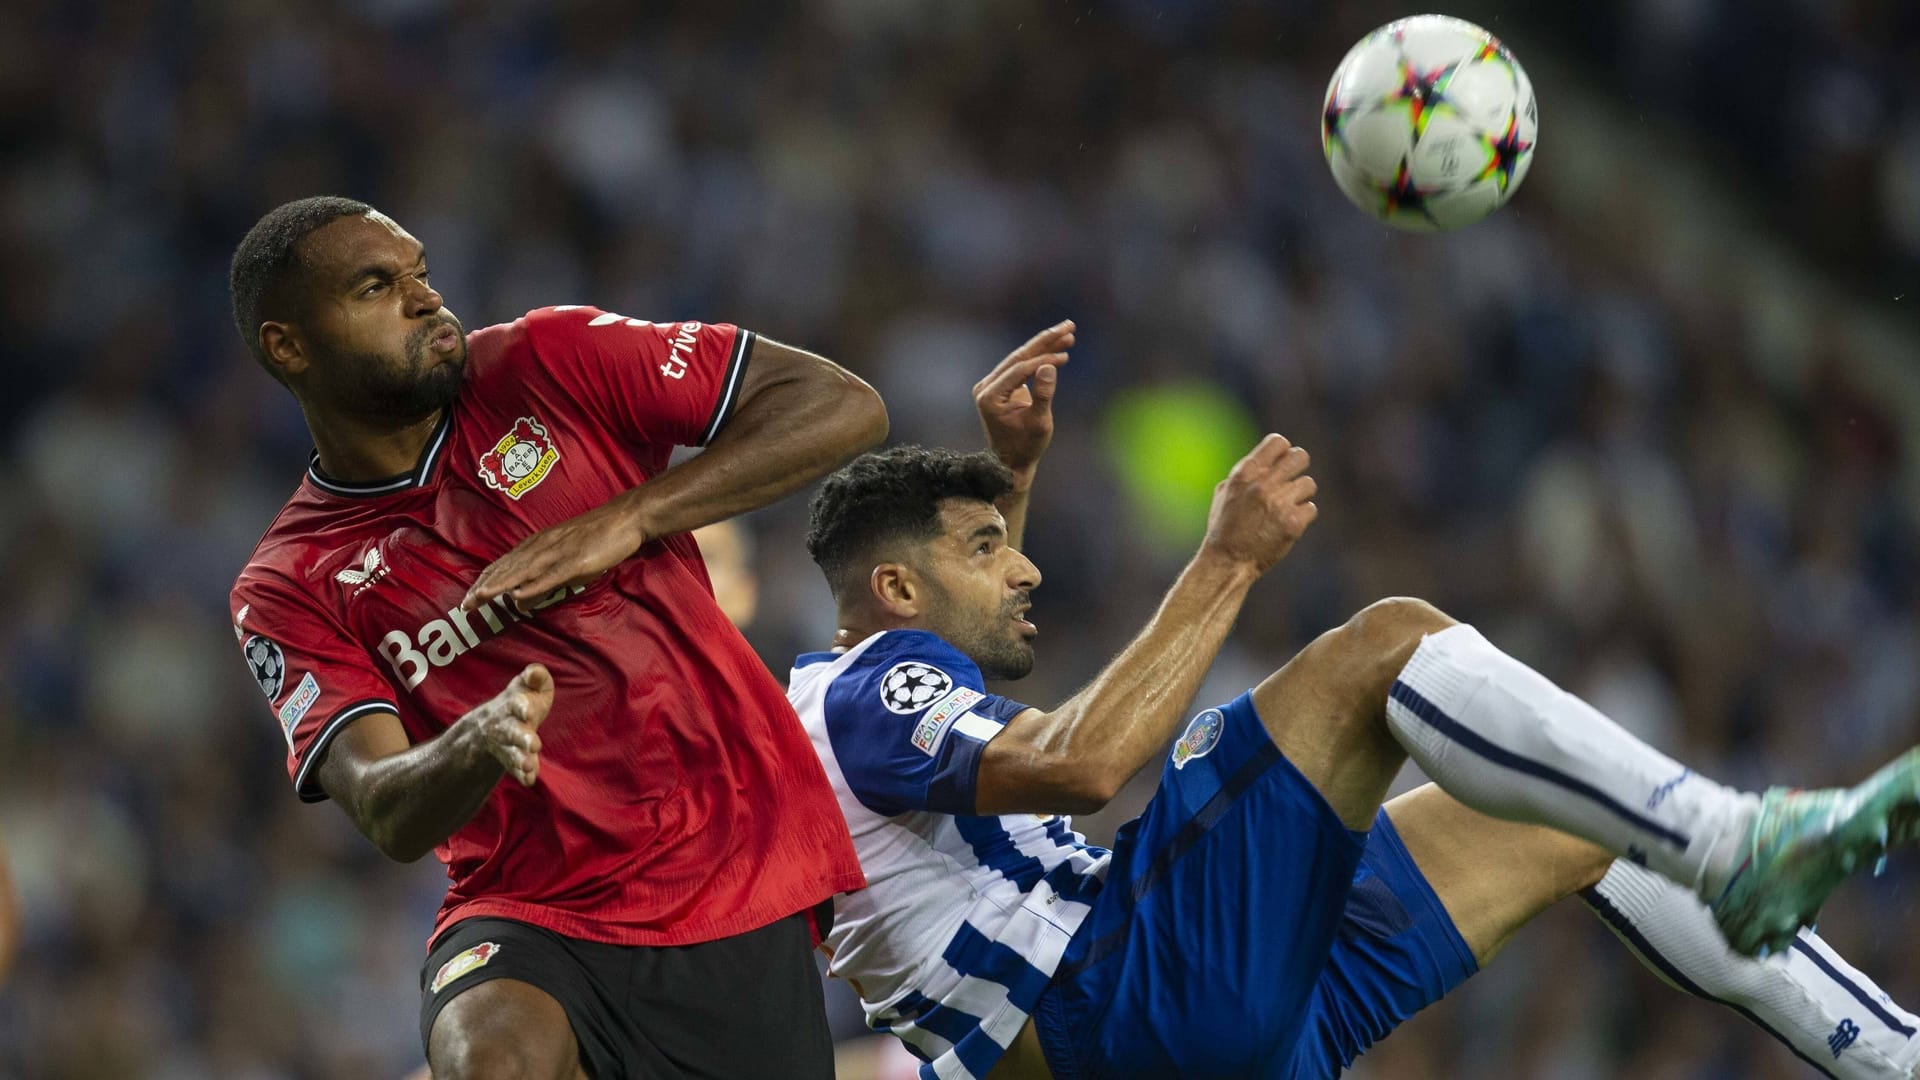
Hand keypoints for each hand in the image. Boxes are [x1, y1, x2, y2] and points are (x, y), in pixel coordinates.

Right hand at [460, 664, 553, 785]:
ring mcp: (508, 744)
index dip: (522, 707)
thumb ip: (536, 676)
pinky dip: (522, 775)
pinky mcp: (512, 760)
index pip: (517, 704)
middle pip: (513, 732)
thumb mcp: (527, 684)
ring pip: (512, 752)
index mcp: (515, 704)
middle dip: (523, 738)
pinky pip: (515, 769)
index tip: (528, 711)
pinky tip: (529, 780)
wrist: (494, 722)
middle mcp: (508, 725)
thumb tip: (535, 672)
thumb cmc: (522, 699)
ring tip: (528, 766)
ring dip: (520, 759)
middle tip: (534, 745)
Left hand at [462, 496, 643, 611]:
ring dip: (500, 586)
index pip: (503, 564)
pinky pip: (551, 575)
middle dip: (484, 587)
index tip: (467, 598)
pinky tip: (518, 596)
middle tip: (464, 605)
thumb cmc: (596, 536)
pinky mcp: (576, 562)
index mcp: (537, 545)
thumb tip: (520, 599)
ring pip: (522, 572)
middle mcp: (542, 547)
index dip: (484, 581)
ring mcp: (558, 554)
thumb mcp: (564, 556)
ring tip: (480, 599)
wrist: (623, 518)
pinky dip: (533, 586)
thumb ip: (543, 577)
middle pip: (507, 569)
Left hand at [975, 320, 1073, 478]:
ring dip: (1045, 345)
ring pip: (1021, 358)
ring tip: (1068, 331)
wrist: (1012, 461)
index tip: (1065, 355)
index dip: (1043, 360)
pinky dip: (1040, 357)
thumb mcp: (1039, 424)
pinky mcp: (1000, 384)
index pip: (1019, 370)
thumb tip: (1050, 366)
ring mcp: (991, 384)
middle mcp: (986, 386)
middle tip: (1069, 326)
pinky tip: (1058, 348)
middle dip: (1045, 341)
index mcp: (990, 396)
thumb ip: (1044, 395)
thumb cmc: (1026, 446)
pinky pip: (1021, 365)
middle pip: (1019, 357)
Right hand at [1201, 434, 1318, 574]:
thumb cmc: (1224, 527)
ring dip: (1301, 495)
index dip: (1282, 451)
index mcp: (1246, 472)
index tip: (1280, 463)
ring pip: (1309, 483)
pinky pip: (1311, 508)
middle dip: (1298, 468)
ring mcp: (1280, 503)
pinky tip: (1289, 523)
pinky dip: (1302, 516)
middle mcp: (1263, 484)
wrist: (1228, 561)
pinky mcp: (1293, 523)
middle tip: (1291, 481)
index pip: (1278, 442)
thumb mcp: (1225, 492)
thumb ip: (1247, 473)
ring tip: (1287, 507)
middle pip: (1300, 456)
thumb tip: (1266, 459)